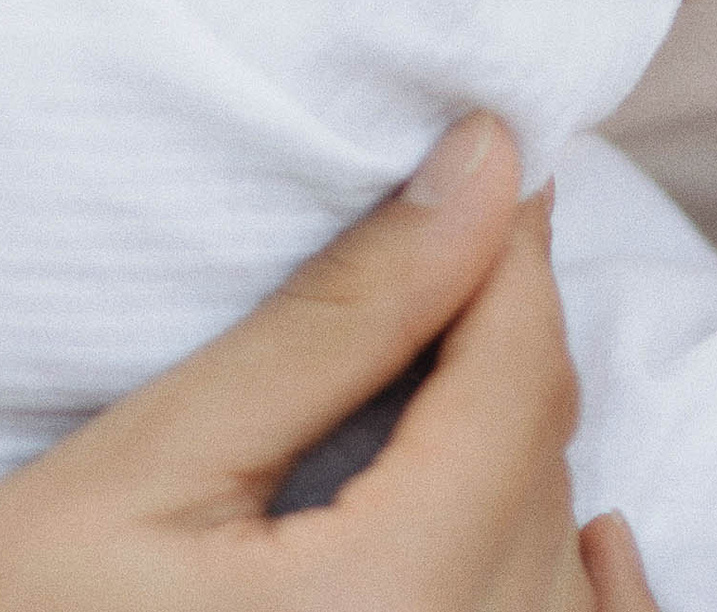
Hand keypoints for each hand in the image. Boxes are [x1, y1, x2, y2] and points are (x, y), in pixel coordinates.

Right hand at [0, 117, 657, 611]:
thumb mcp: (144, 463)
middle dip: (506, 336)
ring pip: (556, 561)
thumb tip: (484, 164)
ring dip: (524, 450)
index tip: (491, 149)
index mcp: (391, 608)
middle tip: (458, 224)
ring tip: (454, 347)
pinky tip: (572, 530)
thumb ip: (332, 319)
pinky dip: (559, 577)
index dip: (512, 249)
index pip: (515, 384)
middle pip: (542, 468)